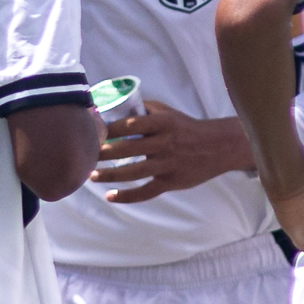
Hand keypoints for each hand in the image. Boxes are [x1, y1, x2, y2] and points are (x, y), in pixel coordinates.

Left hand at [95, 103, 254, 203]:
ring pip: (133, 172)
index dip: (108, 129)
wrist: (218, 147)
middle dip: (103, 153)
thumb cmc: (186, 127)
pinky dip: (127, 196)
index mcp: (162, 123)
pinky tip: (110, 197)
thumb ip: (143, 109)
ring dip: (110, 175)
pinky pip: (145, 192)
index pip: (130, 124)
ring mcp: (167, 164)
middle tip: (85, 154)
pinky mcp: (170, 182)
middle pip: (128, 149)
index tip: (91, 131)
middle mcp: (164, 143)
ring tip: (92, 176)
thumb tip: (114, 107)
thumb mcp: (167, 112)